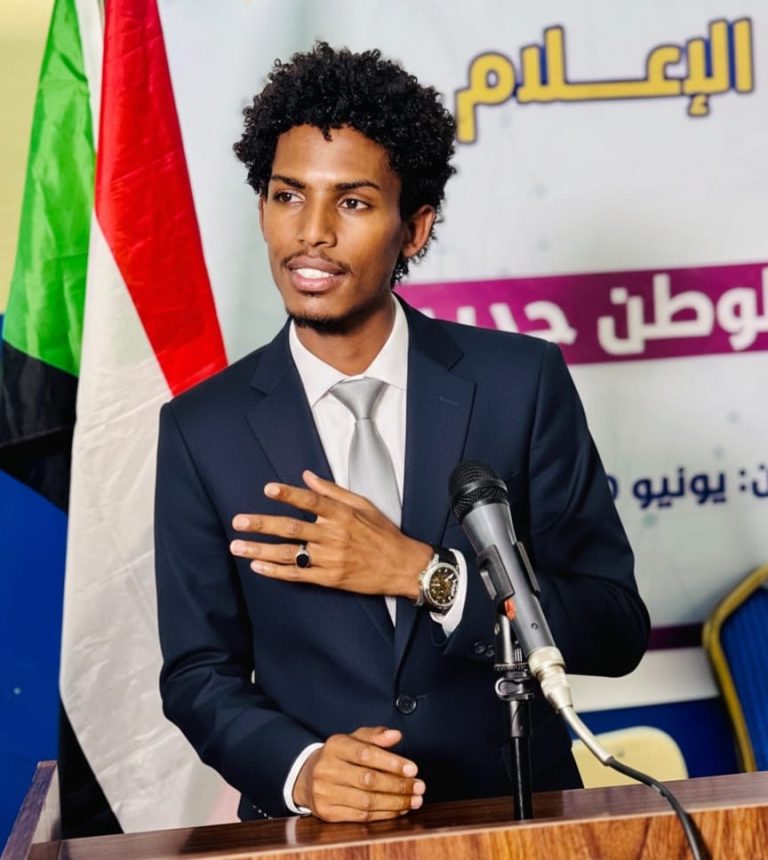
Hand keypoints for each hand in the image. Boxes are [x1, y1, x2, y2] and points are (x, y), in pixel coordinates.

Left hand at [230, 470, 431, 597]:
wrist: (402, 567)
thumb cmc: (384, 534)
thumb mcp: (364, 505)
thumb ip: (333, 491)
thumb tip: (307, 477)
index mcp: (342, 515)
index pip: (310, 501)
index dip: (288, 495)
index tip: (268, 489)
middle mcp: (334, 536)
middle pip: (291, 528)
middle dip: (262, 524)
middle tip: (238, 521)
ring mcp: (330, 559)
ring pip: (289, 553)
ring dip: (260, 550)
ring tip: (237, 546)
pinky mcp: (329, 578)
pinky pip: (297, 575)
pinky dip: (276, 571)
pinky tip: (257, 567)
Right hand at [294, 727, 424, 821]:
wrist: (307, 777)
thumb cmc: (339, 756)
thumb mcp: (353, 739)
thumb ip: (375, 735)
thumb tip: (396, 735)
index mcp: (335, 746)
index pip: (365, 753)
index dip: (391, 762)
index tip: (413, 769)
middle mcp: (327, 769)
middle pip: (368, 780)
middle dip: (398, 785)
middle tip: (420, 787)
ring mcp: (325, 792)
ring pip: (366, 801)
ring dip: (395, 802)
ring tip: (414, 800)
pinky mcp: (327, 812)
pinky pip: (361, 816)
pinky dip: (384, 814)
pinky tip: (399, 809)